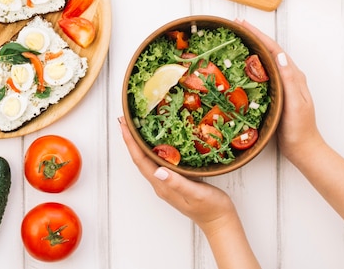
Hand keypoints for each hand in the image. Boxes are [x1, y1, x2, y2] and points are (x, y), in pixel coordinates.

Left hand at [118, 116, 261, 267]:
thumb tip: (157, 171)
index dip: (131, 143)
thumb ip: (177, 182)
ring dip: (138, 144)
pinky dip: (151, 150)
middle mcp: (160, 183)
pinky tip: (155, 143)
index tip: (124, 126)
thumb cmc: (210, 207)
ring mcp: (166, 183)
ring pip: (147, 160)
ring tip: (134, 128)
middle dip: (131, 140)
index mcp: (162, 185)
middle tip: (125, 121)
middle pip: (140, 159)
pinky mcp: (174, 181)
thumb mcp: (196, 193)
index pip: (141, 161)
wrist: (219, 221)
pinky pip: (157, 162)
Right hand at [235, 20, 323, 164]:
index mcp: (294, 75)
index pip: (273, 49)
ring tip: (237, 39)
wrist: (303, 148)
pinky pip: (263, 73)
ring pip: (266, 60)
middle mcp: (289, 76)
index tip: (242, 24)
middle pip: (269, 50)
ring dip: (253, 47)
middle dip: (253, 36)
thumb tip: (278, 55)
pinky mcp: (276, 93)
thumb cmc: (299, 128)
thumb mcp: (295, 103)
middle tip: (235, 26)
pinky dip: (252, 64)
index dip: (258, 35)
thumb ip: (289, 79)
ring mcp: (283, 84)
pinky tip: (242, 65)